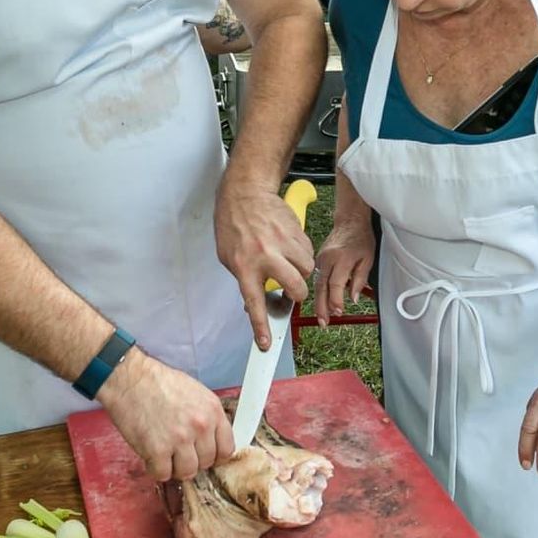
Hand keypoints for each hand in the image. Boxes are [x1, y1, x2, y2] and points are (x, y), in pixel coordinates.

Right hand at [96, 347, 234, 480]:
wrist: (129, 379)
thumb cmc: (158, 383)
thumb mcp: (195, 393)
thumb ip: (207, 417)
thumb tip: (210, 440)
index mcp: (213, 410)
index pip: (227, 449)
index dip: (214, 455)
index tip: (203, 454)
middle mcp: (201, 425)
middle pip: (206, 463)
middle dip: (192, 460)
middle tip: (177, 451)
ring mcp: (180, 439)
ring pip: (187, 472)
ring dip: (174, 467)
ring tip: (164, 454)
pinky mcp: (158, 450)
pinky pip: (163, 474)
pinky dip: (155, 469)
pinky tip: (150, 455)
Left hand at [215, 181, 313, 350]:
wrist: (246, 193)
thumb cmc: (233, 224)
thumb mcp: (228, 257)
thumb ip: (244, 278)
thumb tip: (256, 300)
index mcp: (244, 266)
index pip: (254, 303)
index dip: (261, 326)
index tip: (266, 344)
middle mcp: (265, 256)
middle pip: (296, 288)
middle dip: (298, 296)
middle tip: (293, 292)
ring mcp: (283, 243)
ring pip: (307, 270)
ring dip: (302, 273)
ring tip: (290, 264)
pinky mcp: (296, 232)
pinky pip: (309, 252)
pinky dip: (303, 255)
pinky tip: (291, 249)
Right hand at [315, 216, 375, 325]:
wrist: (349, 221)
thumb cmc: (361, 238)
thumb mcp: (368, 259)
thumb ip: (360, 279)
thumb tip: (353, 298)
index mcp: (342, 259)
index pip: (336, 284)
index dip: (336, 300)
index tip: (338, 311)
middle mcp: (328, 259)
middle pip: (321, 287)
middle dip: (322, 307)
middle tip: (323, 322)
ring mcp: (320, 259)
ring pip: (317, 284)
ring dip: (318, 302)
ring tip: (321, 317)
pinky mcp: (317, 259)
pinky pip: (317, 277)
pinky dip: (318, 291)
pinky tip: (320, 302)